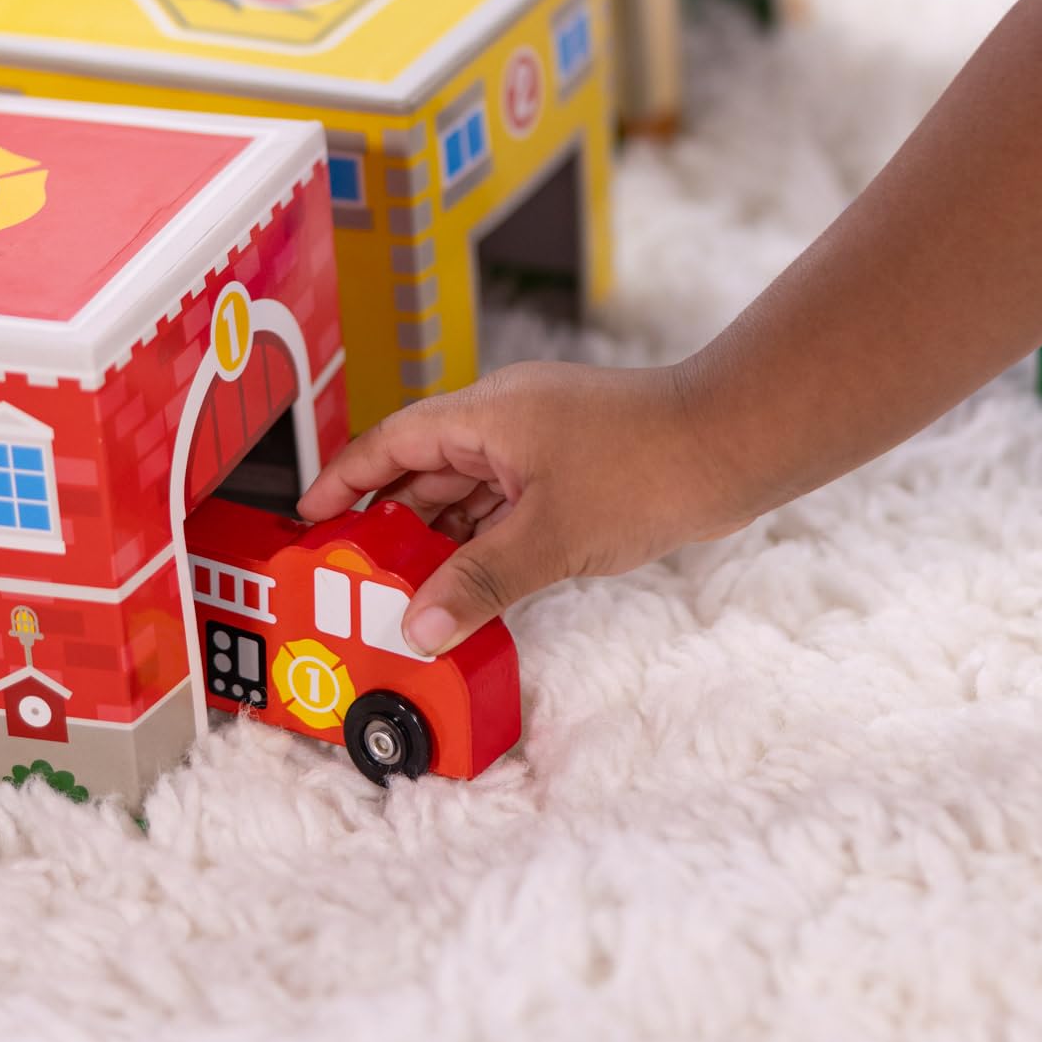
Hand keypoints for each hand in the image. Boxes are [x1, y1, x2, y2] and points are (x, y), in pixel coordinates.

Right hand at [295, 358, 750, 654]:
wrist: (732, 445)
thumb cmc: (645, 467)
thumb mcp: (549, 536)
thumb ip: (478, 582)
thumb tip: (417, 626)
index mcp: (485, 415)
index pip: (391, 441)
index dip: (345, 479)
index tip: (309, 518)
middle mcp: (506, 422)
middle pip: (426, 471)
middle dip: (389, 525)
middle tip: (352, 580)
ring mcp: (541, 445)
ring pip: (469, 494)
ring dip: (439, 542)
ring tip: (402, 598)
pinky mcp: (573, 471)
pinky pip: (507, 507)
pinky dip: (485, 545)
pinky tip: (470, 590)